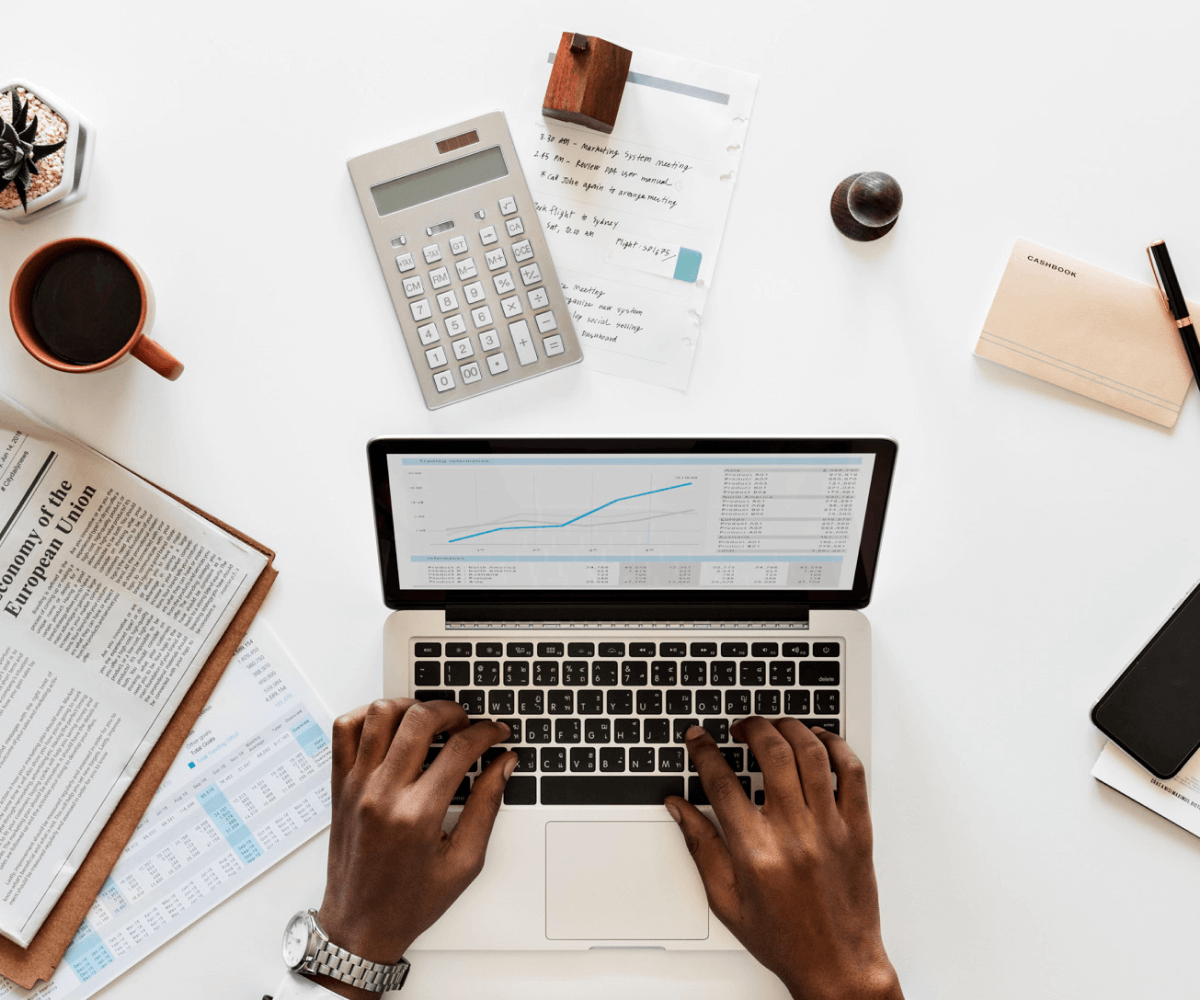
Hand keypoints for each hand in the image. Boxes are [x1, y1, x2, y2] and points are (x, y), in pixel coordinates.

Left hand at [314, 698, 513, 999]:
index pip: (460, 749)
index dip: (487, 733)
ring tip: (429, 720)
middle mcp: (383, 793)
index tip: (496, 734)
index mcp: (418, 815)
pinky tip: (389, 726)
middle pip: (420, 719)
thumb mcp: (464, 862)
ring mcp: (356, 786)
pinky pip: (344, 730)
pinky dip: (367, 716)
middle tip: (465, 723)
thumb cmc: (409, 901)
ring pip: (380, 714)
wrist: (358, 927)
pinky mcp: (339, 786)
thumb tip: (503, 765)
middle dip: (452, 711)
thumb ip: (486, 806)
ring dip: (411, 707)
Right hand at [666, 720, 901, 999]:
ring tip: (775, 728)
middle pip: (771, 753)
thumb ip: (701, 846)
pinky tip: (820, 741)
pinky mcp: (858, 829)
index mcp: (756, 851)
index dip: (704, 751)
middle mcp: (794, 833)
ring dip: (789, 729)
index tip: (698, 739)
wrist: (838, 966)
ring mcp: (830, 828)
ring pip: (811, 753)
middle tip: (740, 727)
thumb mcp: (726, 899)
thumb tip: (680, 808)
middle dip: (750, 727)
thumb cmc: (784, 939)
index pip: (722, 782)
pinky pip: (852, 773)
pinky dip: (836, 747)